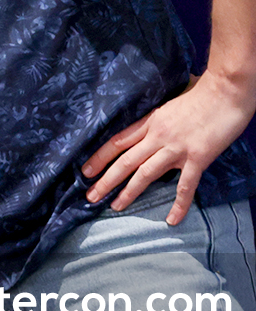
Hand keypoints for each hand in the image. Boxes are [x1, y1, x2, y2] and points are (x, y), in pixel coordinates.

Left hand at [82, 74, 255, 224]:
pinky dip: (178, 204)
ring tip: (114, 206)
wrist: (225, 91)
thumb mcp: (169, 106)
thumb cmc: (201, 95)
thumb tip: (150, 129)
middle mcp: (158, 136)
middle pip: (125, 160)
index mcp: (150, 122)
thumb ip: (157, 120)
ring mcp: (177, 148)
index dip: (100, 157)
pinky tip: (171, 219)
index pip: (118, 141)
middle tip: (90, 195)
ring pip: (146, 173)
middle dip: (106, 179)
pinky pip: (185, 186)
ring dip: (129, 191)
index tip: (85, 171)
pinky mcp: (198, 157)